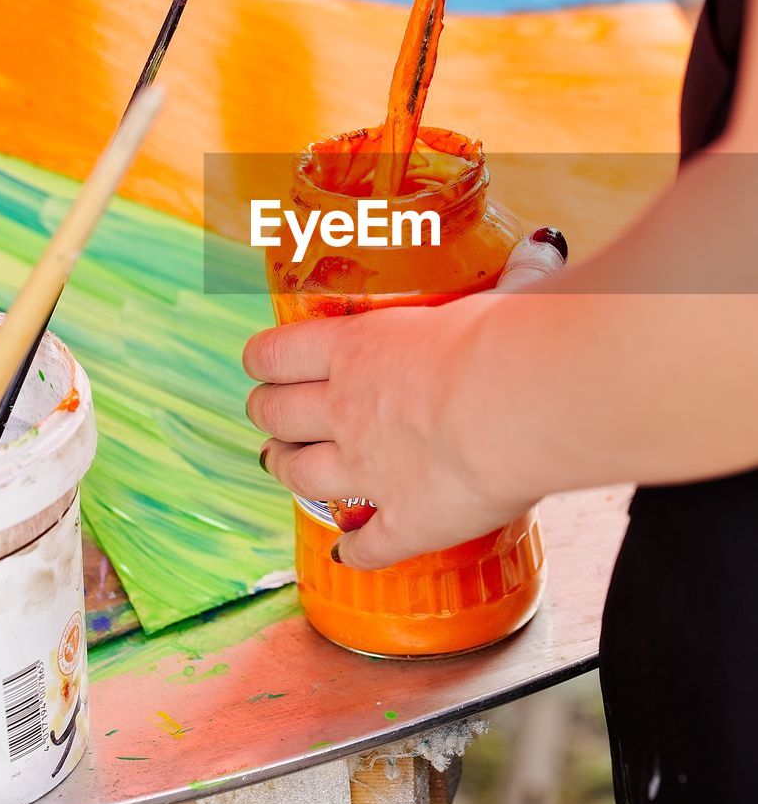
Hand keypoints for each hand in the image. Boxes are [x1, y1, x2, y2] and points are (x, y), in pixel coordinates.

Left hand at [244, 228, 566, 569]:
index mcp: (357, 348)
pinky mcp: (406, 520)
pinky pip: (368, 546)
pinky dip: (355, 553)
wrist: (521, 401)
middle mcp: (347, 408)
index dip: (262, 361)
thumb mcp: (500, 294)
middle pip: (276, 414)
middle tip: (269, 416)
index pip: (278, 352)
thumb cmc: (507, 337)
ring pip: (301, 476)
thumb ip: (513, 278)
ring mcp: (369, 469)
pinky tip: (349, 556)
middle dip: (266, 415)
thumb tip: (544, 247)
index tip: (260, 363)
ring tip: (281, 467)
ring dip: (286, 471)